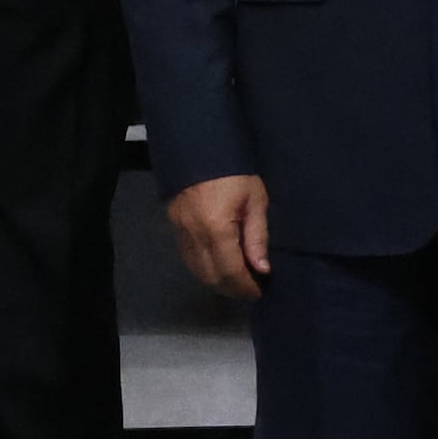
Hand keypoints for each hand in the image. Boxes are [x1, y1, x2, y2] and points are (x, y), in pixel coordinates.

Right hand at [167, 172, 270, 302]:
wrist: (200, 148)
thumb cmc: (235, 172)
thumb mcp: (255, 200)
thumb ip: (258, 236)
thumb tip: (262, 268)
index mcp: (216, 229)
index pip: (230, 271)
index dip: (245, 286)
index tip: (259, 290)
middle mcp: (194, 235)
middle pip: (211, 276)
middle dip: (231, 288)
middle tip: (250, 290)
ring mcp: (180, 232)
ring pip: (197, 270)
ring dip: (216, 280)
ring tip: (236, 280)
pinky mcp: (174, 227)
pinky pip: (188, 257)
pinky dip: (203, 268)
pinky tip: (217, 265)